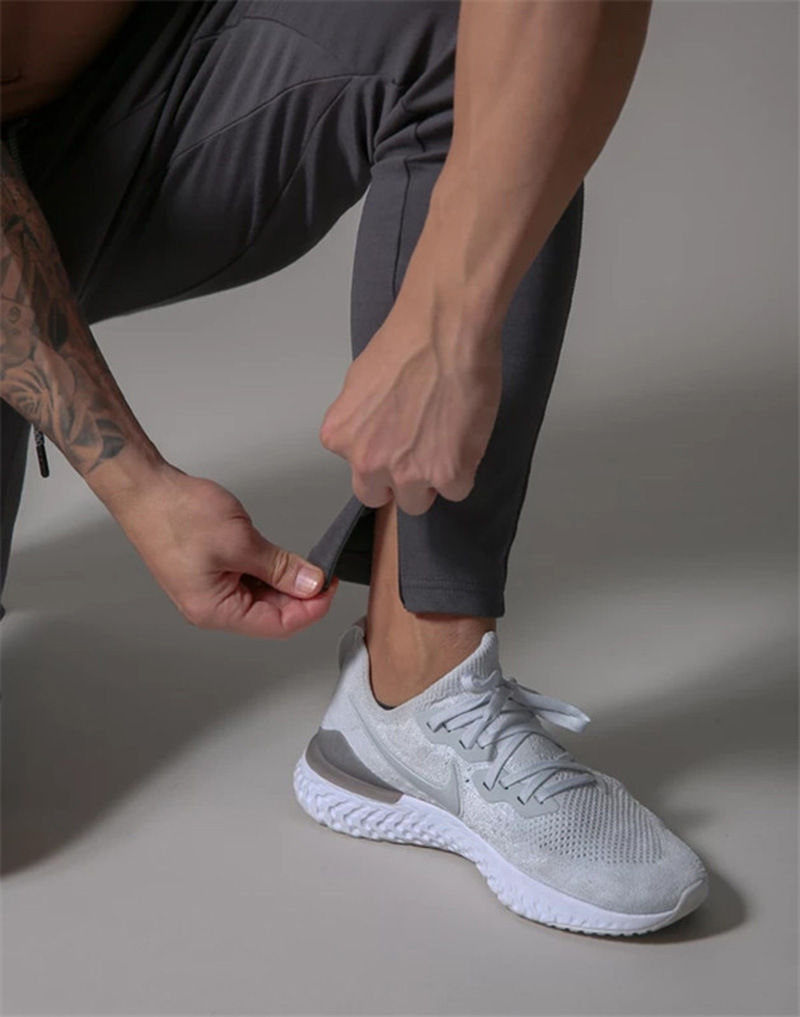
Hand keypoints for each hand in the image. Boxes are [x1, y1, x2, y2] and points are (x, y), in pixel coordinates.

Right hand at [106, 464, 337, 637]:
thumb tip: (312, 584)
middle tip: (324, 571)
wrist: (145, 489)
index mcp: (215, 610)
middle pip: (271, 614)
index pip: (278, 624)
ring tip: (306, 562)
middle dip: (301, 595)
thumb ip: (280, 567)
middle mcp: (211, 607)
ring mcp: (209, 590)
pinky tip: (282, 559)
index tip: (330, 585)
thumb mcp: (241, 542)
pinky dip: (268, 572)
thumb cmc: (178, 514)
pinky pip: (248, 582)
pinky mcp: (209, 572)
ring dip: (285, 583)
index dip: (311, 608)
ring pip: (261, 598)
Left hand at [319, 285, 502, 515]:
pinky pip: (456, 491)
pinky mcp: (447, 473)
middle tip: (422, 448)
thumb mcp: (359, 384)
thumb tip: (372, 433)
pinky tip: (465, 438)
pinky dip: (464, 470)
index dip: (381, 461)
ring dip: (432, 479)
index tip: (398, 445)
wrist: (443, 328)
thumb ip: (361, 420)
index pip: (358, 473)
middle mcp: (367, 461)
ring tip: (447, 442)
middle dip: (400, 480)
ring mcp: (407, 472)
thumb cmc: (405, 342)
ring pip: (418, 501)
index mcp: (341, 438)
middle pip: (382, 496)